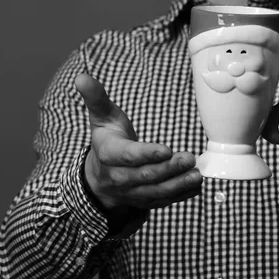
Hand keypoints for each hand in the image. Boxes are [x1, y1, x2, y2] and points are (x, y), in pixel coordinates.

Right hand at [74, 74, 201, 214]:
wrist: (99, 176)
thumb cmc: (107, 140)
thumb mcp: (101, 117)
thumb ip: (96, 98)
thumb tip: (82, 77)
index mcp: (108, 154)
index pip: (127, 156)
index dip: (146, 154)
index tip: (166, 149)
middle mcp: (119, 177)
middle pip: (145, 176)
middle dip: (168, 169)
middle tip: (189, 158)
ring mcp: (132, 192)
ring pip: (156, 192)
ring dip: (178, 184)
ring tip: (196, 175)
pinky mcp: (144, 200)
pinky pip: (163, 201)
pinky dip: (181, 195)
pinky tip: (195, 185)